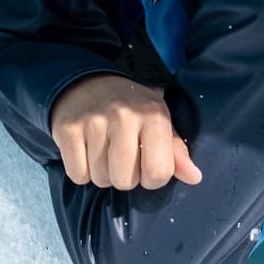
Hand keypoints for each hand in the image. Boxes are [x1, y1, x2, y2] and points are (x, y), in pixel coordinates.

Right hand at [48, 74, 202, 190]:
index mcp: (153, 115)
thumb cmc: (130, 109)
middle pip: (126, 181)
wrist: (86, 82)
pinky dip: (81, 170)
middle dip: (124, 176)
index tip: (145, 163)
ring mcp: (93, 122)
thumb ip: (176, 151)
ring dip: (102, 173)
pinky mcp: (68, 129)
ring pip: (101, 180)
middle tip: (121, 155)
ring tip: (103, 150)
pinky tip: (86, 150)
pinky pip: (78, 175)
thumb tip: (195, 177)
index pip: (158, 173)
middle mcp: (124, 116)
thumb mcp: (158, 122)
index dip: (152, 178)